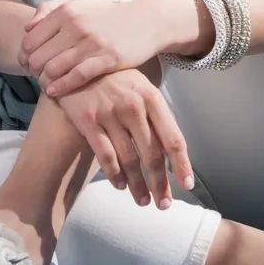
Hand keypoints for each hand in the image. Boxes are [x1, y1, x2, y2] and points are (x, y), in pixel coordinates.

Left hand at [17, 0, 162, 96]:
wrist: (146, 21)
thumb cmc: (109, 14)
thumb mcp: (81, 2)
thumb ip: (52, 9)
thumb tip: (28, 26)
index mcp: (66, 12)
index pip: (30, 39)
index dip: (25, 55)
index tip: (28, 64)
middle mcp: (75, 26)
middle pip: (38, 56)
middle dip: (33, 71)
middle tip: (36, 77)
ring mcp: (91, 43)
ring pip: (53, 69)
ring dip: (44, 81)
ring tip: (46, 86)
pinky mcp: (106, 59)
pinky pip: (75, 77)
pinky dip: (60, 87)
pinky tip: (54, 92)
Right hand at [53, 68, 194, 208]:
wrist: (77, 60)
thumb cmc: (115, 78)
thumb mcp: (140, 87)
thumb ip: (155, 116)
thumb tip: (171, 152)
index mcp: (152, 97)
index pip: (173, 139)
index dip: (181, 165)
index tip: (186, 185)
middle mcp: (133, 106)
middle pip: (152, 155)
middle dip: (159, 184)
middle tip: (163, 204)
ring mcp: (109, 113)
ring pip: (128, 160)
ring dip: (137, 185)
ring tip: (142, 201)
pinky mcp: (87, 120)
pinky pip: (104, 155)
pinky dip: (114, 175)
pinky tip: (120, 186)